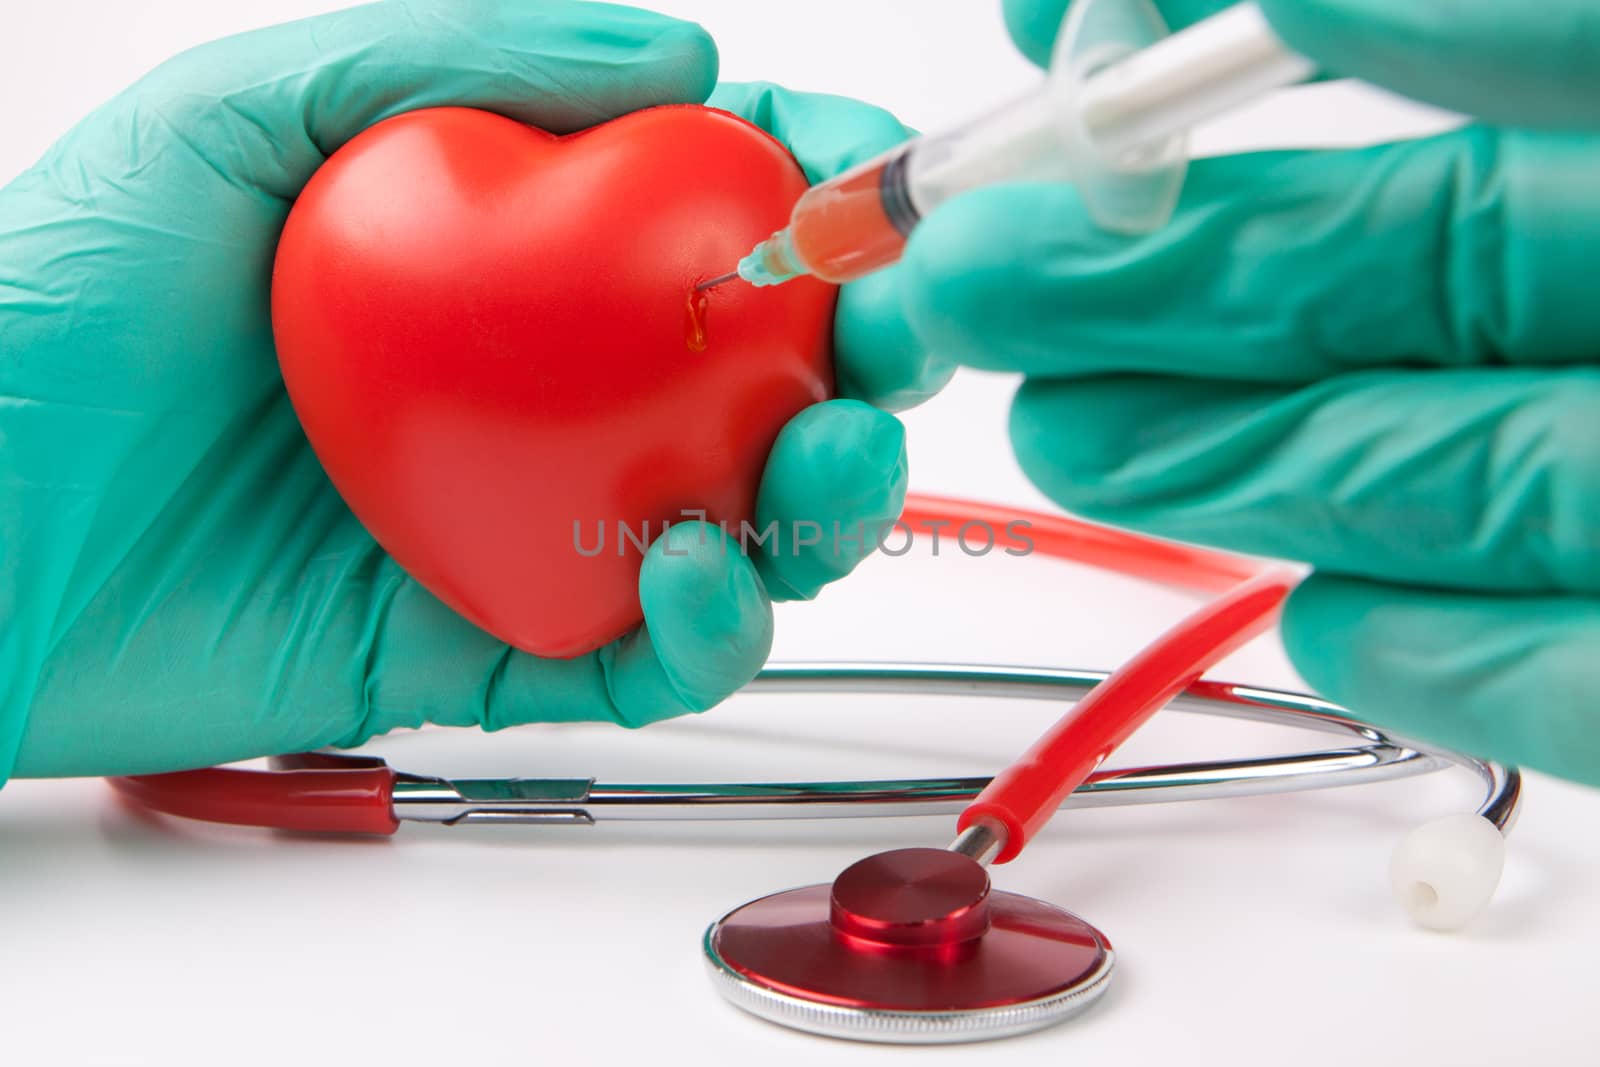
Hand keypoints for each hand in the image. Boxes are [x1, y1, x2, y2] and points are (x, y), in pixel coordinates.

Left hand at [0, 0, 939, 779]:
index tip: (871, 189)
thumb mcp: (241, 120)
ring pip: (738, 528)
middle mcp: (538, 396)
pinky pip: (642, 660)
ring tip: (818, 460)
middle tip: (886, 344)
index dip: (811, 198)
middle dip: (862, 363)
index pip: (698, 222)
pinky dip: (704, 631)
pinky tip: (685, 574)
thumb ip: (458, 59)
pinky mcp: (494, 648)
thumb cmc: (55, 310)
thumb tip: (683, 54)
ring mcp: (527, 525)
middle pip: (754, 385)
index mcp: (502, 267)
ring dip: (822, 502)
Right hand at [897, 0, 1599, 783]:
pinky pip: (1574, 675)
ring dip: (1241, 465)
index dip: (1224, 49)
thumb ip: (1486, 25)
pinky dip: (1447, 653)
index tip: (1054, 44)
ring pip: (1464, 479)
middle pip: (1405, 295)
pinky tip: (1336, 621)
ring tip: (1064, 441)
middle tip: (977, 287)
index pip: (1463, 56)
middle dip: (1169, 292)